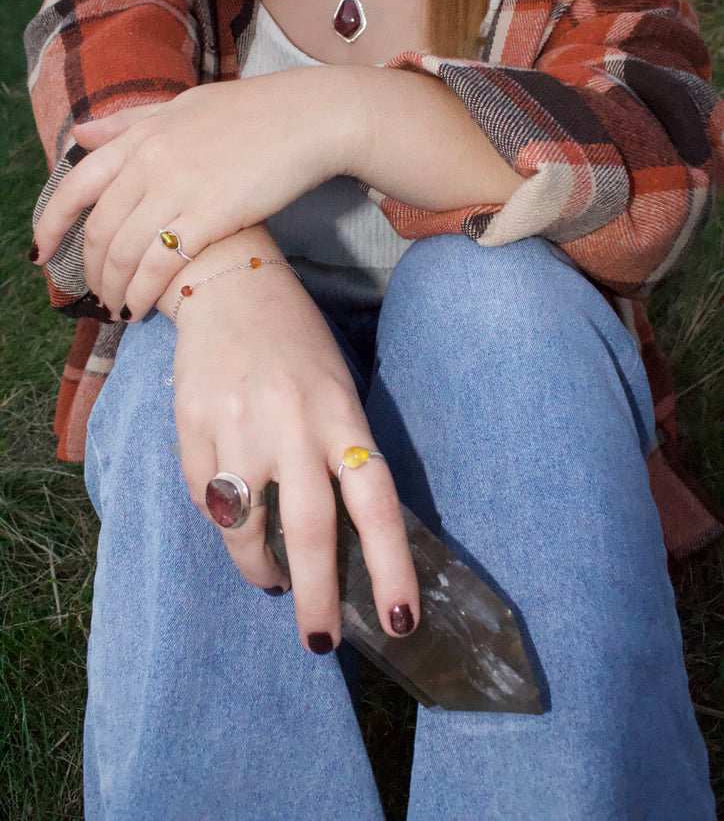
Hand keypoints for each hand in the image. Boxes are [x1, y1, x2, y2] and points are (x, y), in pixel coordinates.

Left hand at [31, 68, 365, 318]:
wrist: (311, 118)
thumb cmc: (255, 112)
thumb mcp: (184, 106)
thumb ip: (129, 124)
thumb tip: (79, 134)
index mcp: (142, 135)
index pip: (76, 185)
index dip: (51, 223)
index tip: (41, 253)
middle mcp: (150, 161)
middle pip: (99, 229)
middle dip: (90, 271)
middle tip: (96, 295)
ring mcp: (178, 188)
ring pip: (123, 253)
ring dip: (114, 289)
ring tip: (119, 310)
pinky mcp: (209, 216)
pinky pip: (159, 266)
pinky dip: (143, 293)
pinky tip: (144, 311)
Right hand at [171, 259, 418, 651]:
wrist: (229, 283)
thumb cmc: (296, 343)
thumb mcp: (337, 386)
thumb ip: (340, 452)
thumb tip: (342, 538)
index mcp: (340, 411)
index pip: (375, 500)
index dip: (391, 565)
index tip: (399, 620)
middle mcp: (292, 422)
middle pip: (309, 529)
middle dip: (316, 598)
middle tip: (320, 641)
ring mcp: (236, 424)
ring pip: (243, 526)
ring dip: (259, 566)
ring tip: (272, 578)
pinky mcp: (190, 423)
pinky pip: (202, 496)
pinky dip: (220, 518)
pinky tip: (232, 514)